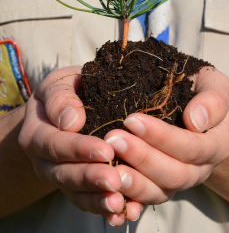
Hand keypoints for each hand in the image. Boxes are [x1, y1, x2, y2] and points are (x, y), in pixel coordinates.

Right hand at [18, 66, 142, 225]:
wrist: (66, 108)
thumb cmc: (67, 92)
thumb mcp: (58, 84)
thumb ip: (60, 98)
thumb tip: (71, 121)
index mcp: (38, 134)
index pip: (55, 145)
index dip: (79, 149)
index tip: (105, 151)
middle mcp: (46, 161)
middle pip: (65, 174)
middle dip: (90, 178)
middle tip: (115, 180)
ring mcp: (62, 176)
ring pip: (77, 194)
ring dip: (98, 199)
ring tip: (119, 203)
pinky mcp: (78, 186)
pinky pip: (88, 201)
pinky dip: (104, 208)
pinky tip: (123, 212)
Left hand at [104, 67, 228, 204]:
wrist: (202, 110)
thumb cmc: (206, 93)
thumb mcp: (217, 87)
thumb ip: (213, 101)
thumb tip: (195, 121)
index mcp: (217, 145)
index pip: (192, 147)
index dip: (162, 137)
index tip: (132, 120)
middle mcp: (201, 168)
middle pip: (175, 174)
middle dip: (142, 158)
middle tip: (113, 140)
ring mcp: (182, 180)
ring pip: (160, 191)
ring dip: (134, 182)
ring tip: (110, 169)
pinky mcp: (164, 185)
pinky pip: (148, 198)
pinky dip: (131, 198)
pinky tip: (112, 190)